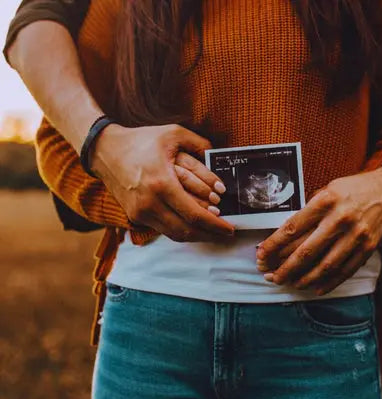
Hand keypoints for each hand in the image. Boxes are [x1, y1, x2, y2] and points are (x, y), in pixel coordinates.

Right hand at [91, 123, 234, 241]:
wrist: (104, 151)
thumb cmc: (141, 140)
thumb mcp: (172, 133)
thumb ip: (199, 143)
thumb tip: (219, 155)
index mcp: (161, 183)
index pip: (194, 214)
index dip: (216, 225)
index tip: (230, 228)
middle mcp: (150, 203)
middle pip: (187, 230)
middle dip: (210, 234)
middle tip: (226, 233)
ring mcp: (141, 212)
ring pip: (175, 234)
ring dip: (197, 236)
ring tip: (214, 232)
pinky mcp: (136, 216)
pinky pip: (164, 230)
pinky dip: (182, 231)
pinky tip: (195, 226)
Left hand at [256, 164, 381, 294]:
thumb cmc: (357, 188)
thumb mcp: (329, 189)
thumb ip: (311, 210)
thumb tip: (287, 235)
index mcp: (325, 201)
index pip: (292, 228)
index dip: (273, 245)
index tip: (260, 255)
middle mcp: (340, 219)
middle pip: (305, 251)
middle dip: (284, 267)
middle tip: (270, 277)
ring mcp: (356, 235)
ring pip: (324, 266)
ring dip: (303, 278)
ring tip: (288, 284)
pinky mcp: (369, 248)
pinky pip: (345, 271)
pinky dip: (328, 282)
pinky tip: (314, 288)